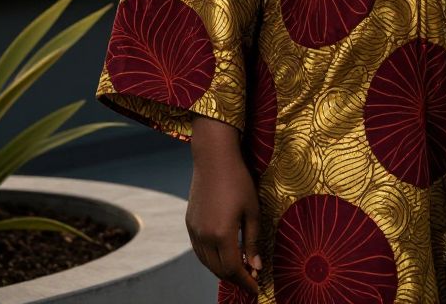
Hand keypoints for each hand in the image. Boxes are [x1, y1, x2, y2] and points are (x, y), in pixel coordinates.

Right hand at [185, 114, 261, 294]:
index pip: (233, 269)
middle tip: (250, 277)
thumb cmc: (238, 180)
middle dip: (235, 277)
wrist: (213, 158)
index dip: (246, 281)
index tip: (257, 287)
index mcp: (222, 234)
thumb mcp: (252, 209)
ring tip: (239, 267)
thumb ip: (253, 240)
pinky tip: (223, 253)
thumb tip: (256, 266)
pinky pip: (199, 250)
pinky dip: (211, 258)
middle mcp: (204, 236)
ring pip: (207, 262)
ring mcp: (194, 230)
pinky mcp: (189, 223)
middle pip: (219, 270)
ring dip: (222, 269)